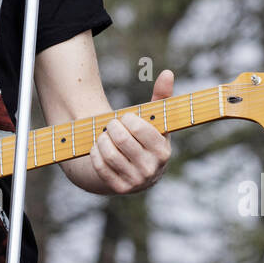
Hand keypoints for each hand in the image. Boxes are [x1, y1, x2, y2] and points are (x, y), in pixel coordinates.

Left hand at [90, 69, 173, 193]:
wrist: (135, 169)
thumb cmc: (145, 138)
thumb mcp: (154, 120)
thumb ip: (161, 97)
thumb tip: (167, 73)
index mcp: (163, 152)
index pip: (140, 128)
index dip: (128, 119)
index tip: (126, 117)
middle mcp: (152, 170)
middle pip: (122, 140)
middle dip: (113, 127)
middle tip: (112, 124)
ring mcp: (135, 182)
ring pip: (109, 153)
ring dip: (102, 139)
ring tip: (105, 135)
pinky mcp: (119, 188)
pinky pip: (100, 165)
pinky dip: (96, 152)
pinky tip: (99, 146)